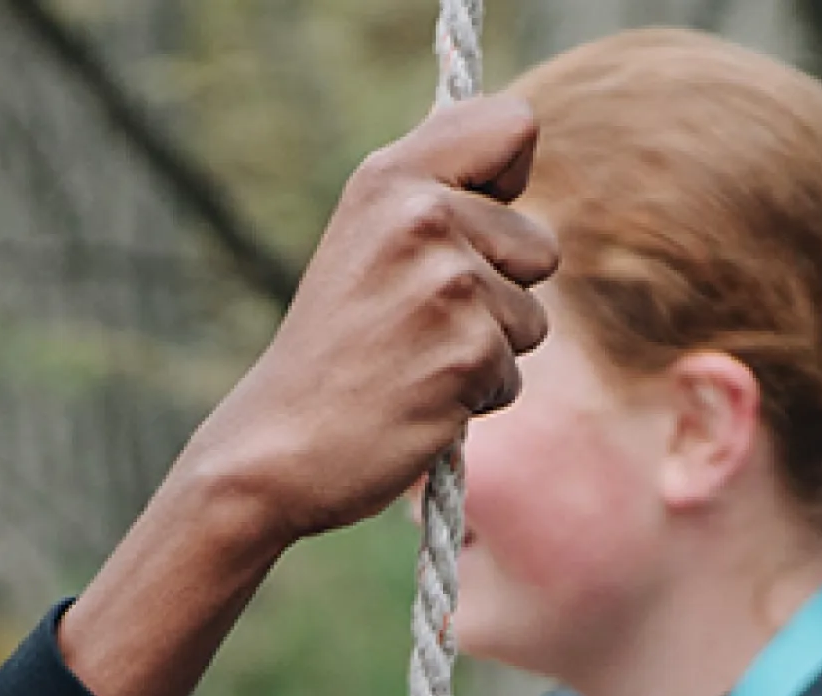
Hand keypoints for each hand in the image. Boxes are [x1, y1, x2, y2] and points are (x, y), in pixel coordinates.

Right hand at [61, 94, 556, 695]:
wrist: (279, 446)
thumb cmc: (332, 347)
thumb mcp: (366, 238)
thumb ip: (435, 189)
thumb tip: (522, 137)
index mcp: (390, 177)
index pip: (514, 123)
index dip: (510, 179)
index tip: (474, 218)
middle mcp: (421, 217)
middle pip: (541, 245)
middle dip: (499, 294)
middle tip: (419, 322)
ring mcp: (447, 286)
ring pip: (531, 318)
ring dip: (487, 351)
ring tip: (413, 360)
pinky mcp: (468, 353)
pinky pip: (514, 374)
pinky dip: (475, 397)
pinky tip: (416, 398)